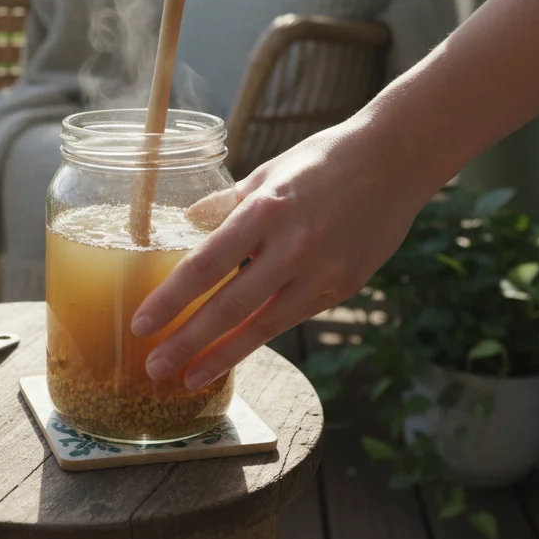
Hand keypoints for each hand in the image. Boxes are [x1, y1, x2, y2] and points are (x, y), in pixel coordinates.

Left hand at [131, 0, 538, 390]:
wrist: (396, 160)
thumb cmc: (321, 162)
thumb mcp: (265, 173)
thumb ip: (224, 205)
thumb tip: (185, 225)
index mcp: (265, 210)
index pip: (206, 265)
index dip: (171, 301)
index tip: (142, 324)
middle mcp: (294, 246)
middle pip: (230, 307)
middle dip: (188, 343)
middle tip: (155, 369)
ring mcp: (323, 272)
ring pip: (263, 326)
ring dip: (222, 355)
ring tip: (189, 378)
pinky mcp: (343, 287)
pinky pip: (291, 318)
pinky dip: (259, 337)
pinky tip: (232, 351)